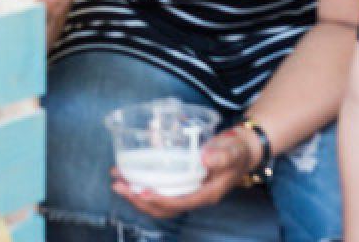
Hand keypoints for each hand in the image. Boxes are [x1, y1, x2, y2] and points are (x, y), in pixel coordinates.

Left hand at [111, 126, 259, 219]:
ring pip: (158, 201)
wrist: (241, 150)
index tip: (142, 192)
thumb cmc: (237, 151)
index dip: (160, 200)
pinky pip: (159, 189)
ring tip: (117, 180)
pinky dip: (142, 183)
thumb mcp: (233, 151)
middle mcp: (194, 196)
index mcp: (207, 194)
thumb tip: (205, 159)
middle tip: (119, 186)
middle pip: (164, 208)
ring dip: (136, 193)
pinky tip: (129, 173)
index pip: (179, 203)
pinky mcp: (181, 183)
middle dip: (139, 201)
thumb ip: (221, 155)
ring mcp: (187, 191)